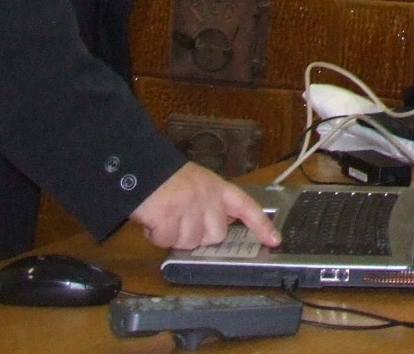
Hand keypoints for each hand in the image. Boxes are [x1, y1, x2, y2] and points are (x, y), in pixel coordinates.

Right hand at [128, 161, 280, 250]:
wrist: (139, 169)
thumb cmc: (165, 180)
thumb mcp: (196, 184)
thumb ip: (211, 205)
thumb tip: (219, 230)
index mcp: (216, 187)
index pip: (246, 206)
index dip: (261, 225)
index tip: (274, 240)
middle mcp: (207, 196)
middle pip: (216, 235)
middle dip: (198, 235)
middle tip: (182, 221)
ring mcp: (189, 206)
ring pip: (190, 242)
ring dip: (175, 236)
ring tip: (165, 216)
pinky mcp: (168, 216)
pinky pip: (167, 242)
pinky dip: (156, 237)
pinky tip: (153, 220)